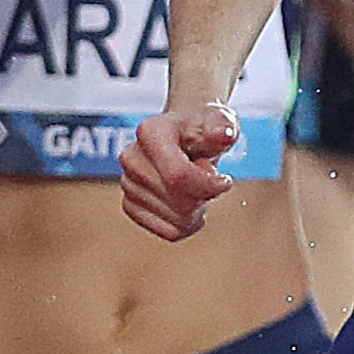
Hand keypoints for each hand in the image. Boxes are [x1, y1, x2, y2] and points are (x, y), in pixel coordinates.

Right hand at [122, 102, 241, 241]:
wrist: (187, 137)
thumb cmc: (205, 129)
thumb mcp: (221, 121)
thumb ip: (223, 126)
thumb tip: (220, 134)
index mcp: (151, 132)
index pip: (178, 175)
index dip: (208, 185)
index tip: (225, 180)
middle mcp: (132, 157)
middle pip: (180, 200)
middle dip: (204, 195)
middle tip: (206, 175)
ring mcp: (128, 183)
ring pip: (177, 220)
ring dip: (197, 209)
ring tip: (195, 185)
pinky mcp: (131, 206)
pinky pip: (169, 232)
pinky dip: (187, 223)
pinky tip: (189, 203)